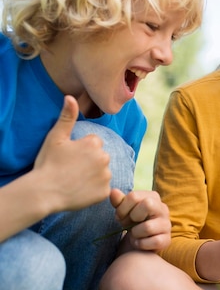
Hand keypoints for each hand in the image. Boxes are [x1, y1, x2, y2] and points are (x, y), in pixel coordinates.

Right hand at [35, 95, 110, 211]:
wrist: (44, 192)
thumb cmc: (48, 163)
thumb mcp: (56, 137)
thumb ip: (67, 117)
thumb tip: (71, 97)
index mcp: (94, 143)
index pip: (93, 143)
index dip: (81, 149)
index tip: (69, 157)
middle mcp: (104, 158)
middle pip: (100, 157)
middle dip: (90, 161)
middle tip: (71, 169)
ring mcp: (106, 176)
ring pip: (103, 172)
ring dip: (94, 175)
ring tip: (75, 180)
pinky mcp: (105, 192)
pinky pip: (103, 188)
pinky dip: (95, 190)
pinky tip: (80, 190)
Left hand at [110, 188, 170, 251]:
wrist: (140, 240)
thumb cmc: (132, 221)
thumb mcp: (124, 210)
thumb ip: (119, 201)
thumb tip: (113, 191)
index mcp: (153, 197)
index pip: (134, 196)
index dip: (122, 208)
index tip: (120, 216)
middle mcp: (163, 209)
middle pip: (148, 204)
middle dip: (132, 217)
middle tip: (128, 224)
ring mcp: (166, 224)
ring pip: (148, 227)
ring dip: (135, 233)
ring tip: (134, 234)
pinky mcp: (166, 240)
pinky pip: (152, 242)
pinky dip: (140, 244)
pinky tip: (139, 242)